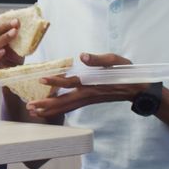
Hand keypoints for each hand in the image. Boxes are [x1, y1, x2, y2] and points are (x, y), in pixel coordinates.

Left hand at [26, 53, 147, 118]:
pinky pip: (70, 107)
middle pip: (64, 101)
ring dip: (49, 110)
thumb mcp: (116, 61)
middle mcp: (87, 94)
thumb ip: (99, 59)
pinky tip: (49, 110)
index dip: (56, 80)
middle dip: (46, 104)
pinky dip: (58, 109)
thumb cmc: (127, 73)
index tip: (41, 79)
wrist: (139, 88)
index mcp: (92, 83)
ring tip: (33, 112)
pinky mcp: (88, 100)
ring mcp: (88, 99)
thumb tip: (82, 56)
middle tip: (29, 107)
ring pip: (66, 107)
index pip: (71, 82)